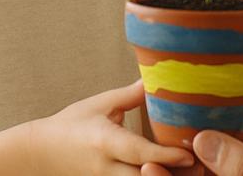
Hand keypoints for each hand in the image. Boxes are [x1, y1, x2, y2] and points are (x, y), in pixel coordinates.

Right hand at [27, 80, 195, 175]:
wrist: (41, 153)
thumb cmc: (71, 125)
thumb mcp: (101, 104)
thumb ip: (131, 95)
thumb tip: (158, 76)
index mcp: (105, 141)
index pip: (138, 153)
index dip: (165, 156)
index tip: (189, 155)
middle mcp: (106, 167)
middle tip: (201, 166)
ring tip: (191, 170)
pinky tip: (169, 173)